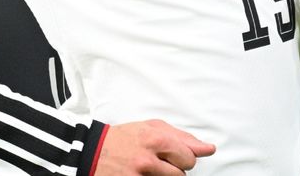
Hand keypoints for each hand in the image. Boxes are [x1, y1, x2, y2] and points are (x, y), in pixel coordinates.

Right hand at [94, 119, 215, 174]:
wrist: (92, 151)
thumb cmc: (124, 137)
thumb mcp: (152, 128)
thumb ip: (182, 138)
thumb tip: (208, 149)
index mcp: (156, 139)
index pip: (189, 157)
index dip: (185, 157)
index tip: (177, 156)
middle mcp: (148, 159)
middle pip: (182, 173)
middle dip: (176, 168)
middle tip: (160, 161)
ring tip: (150, 168)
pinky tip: (141, 174)